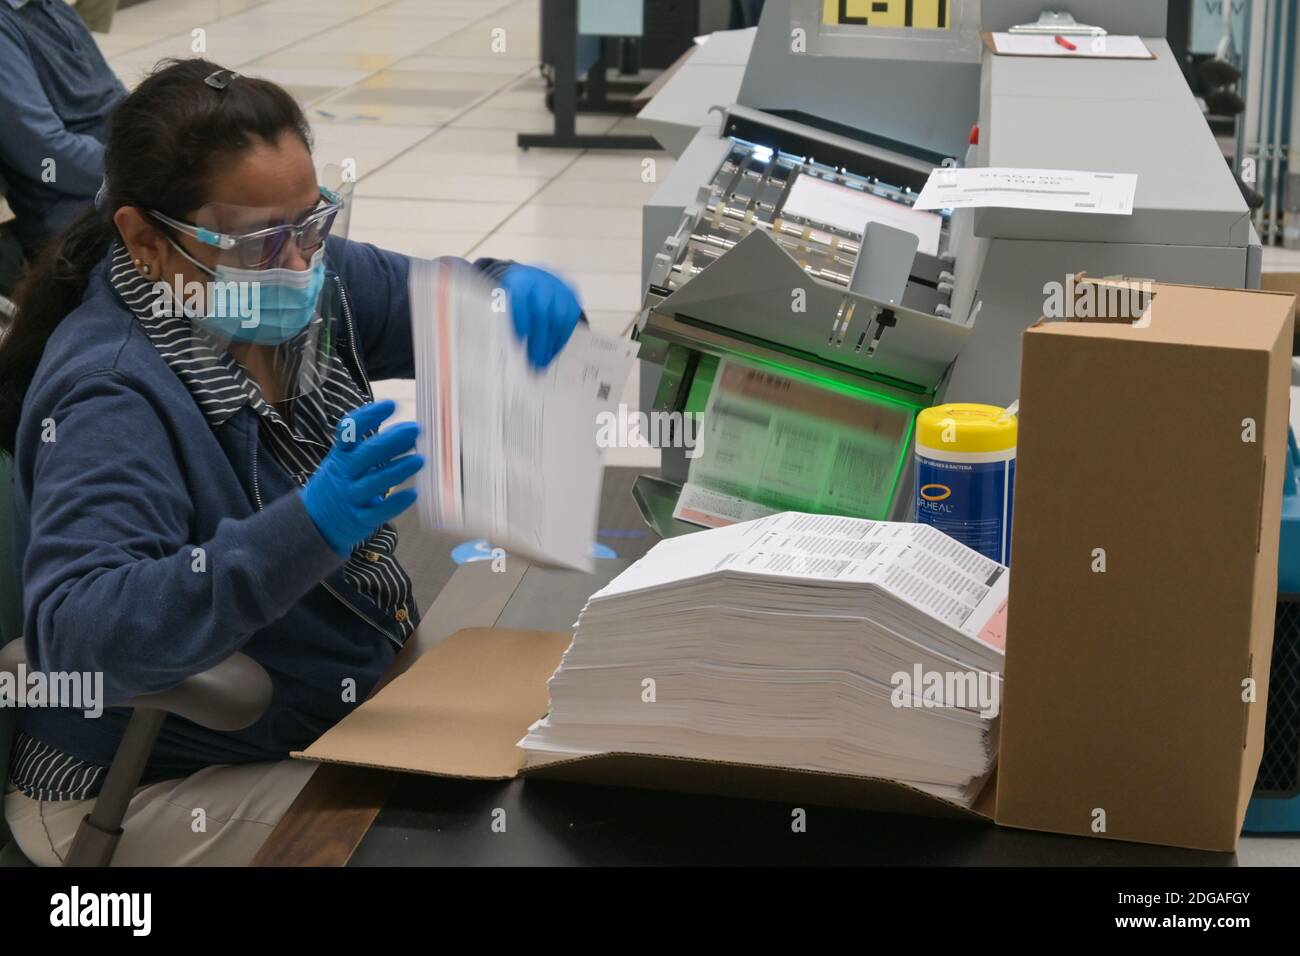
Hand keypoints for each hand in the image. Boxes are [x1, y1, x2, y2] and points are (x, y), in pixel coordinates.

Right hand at [299, 399, 423, 556]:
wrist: (315, 521)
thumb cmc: (340, 483)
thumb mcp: (344, 461)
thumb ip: (370, 447)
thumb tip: (406, 432)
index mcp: (339, 455)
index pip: (349, 431)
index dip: (369, 416)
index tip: (391, 404)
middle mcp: (343, 474)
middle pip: (367, 454)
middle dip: (393, 440)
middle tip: (415, 430)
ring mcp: (350, 497)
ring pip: (376, 482)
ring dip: (400, 469)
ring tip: (420, 459)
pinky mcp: (359, 519)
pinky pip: (379, 511)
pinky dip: (396, 502)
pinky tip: (413, 494)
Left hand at [498, 264, 582, 368]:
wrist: (536, 278)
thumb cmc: (517, 296)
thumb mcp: (506, 300)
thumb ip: (506, 317)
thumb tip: (508, 346)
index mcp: (521, 281)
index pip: (520, 297)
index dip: (521, 318)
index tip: (521, 338)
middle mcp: (542, 282)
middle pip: (542, 312)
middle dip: (539, 339)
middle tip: (535, 361)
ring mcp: (560, 289)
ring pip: (559, 318)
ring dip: (551, 343)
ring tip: (544, 361)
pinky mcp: (572, 298)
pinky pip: (569, 321)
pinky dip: (561, 339)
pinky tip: (553, 352)